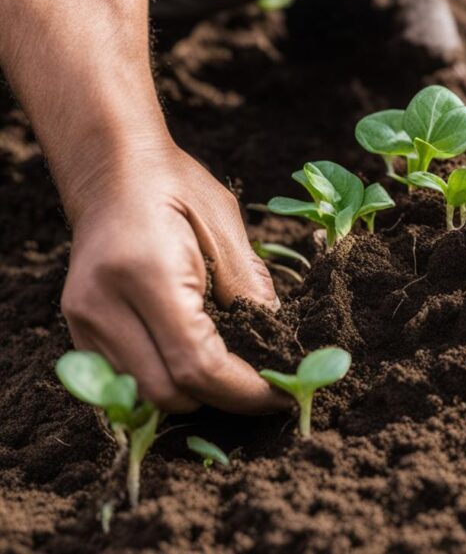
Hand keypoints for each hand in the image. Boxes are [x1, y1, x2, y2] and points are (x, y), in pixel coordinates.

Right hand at [60, 144, 289, 413]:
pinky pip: (124, 382)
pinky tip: (196, 366)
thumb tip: (278, 343)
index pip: (197, 364)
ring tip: (236, 379)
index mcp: (144, 274)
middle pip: (167, 393)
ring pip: (142, 397)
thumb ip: (251, 288)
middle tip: (266, 388)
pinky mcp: (77, 330)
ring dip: (193, 397)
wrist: (111, 169)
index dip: (245, 391)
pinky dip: (165, 384)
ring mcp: (82, 321)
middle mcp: (102, 305)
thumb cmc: (175, 188)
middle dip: (222, 400)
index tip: (283, 393)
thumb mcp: (225, 227)